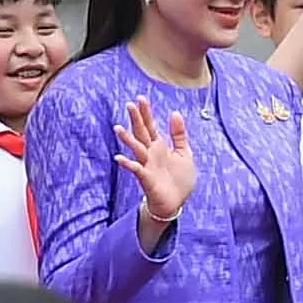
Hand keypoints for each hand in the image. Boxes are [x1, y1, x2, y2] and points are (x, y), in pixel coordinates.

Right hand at [115, 98, 198, 225]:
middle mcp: (151, 154)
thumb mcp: (184, 153)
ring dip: (127, 139)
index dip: (146, 113)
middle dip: (136, 120)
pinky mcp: (146, 179)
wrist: (176, 203)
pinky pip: (136, 170)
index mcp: (159, 147)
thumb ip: (178, 134)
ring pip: (136, 149)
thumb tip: (175, 113)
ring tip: (118, 128)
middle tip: (129, 104)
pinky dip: (128, 164)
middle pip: (141, 133)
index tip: (141, 98)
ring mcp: (147, 166)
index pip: (151, 126)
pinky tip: (119, 158)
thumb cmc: (179, 180)